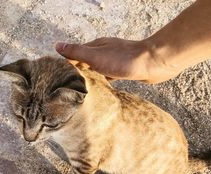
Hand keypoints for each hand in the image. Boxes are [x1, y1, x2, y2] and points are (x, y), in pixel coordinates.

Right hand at [55, 37, 179, 83]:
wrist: (153, 63)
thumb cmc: (124, 59)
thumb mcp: (95, 56)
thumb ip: (77, 52)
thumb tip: (57, 46)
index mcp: (96, 47)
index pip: (75, 54)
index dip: (66, 63)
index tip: (57, 75)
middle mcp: (104, 52)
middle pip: (86, 61)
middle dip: (77, 71)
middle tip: (68, 86)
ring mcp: (115, 60)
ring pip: (97, 69)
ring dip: (90, 77)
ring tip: (82, 89)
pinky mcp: (124, 69)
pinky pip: (109, 75)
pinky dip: (103, 80)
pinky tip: (102, 88)